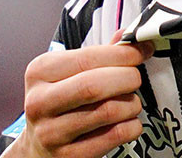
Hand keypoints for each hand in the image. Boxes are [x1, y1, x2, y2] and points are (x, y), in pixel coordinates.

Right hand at [8, 31, 152, 157]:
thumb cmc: (58, 104)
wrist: (38, 148)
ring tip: (130, 101)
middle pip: (96, 85)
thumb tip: (129, 36)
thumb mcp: (67, 74)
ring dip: (131, 103)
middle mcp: (40, 102)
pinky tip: (127, 121)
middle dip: (128, 78)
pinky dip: (131, 126)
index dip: (123, 54)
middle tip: (136, 78)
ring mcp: (52, 133)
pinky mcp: (69, 156)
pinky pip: (115, 136)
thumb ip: (98, 55)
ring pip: (109, 111)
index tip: (143, 50)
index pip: (88, 57)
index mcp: (40, 72)